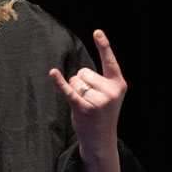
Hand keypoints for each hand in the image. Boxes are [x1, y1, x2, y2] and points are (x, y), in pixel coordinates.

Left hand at [49, 30, 125, 157]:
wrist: (101, 140)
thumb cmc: (102, 113)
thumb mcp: (110, 95)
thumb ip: (101, 81)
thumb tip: (78, 74)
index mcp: (118, 84)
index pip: (110, 61)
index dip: (104, 45)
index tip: (97, 31)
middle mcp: (110, 91)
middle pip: (84, 72)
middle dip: (82, 82)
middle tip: (90, 99)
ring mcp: (98, 100)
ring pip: (75, 81)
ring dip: (75, 90)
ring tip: (84, 104)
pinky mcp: (83, 108)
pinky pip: (69, 90)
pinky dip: (59, 82)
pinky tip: (53, 73)